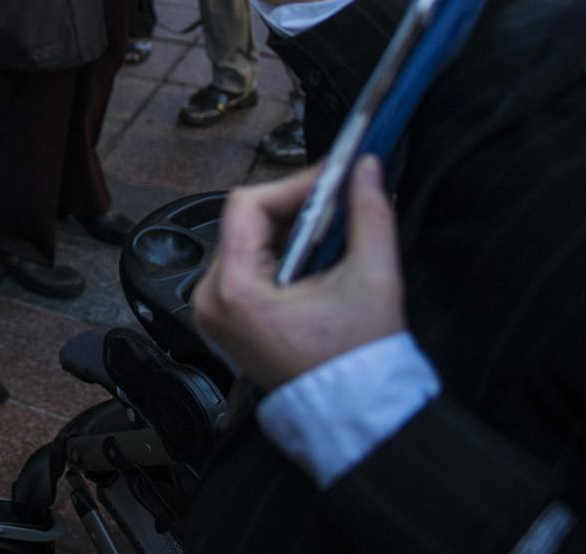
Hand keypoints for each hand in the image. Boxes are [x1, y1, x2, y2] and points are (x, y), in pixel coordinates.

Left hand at [194, 156, 406, 389]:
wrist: (355, 416)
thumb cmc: (358, 363)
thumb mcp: (374, 280)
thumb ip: (370, 216)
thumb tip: (366, 170)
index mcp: (234, 290)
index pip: (248, 206)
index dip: (294, 183)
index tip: (333, 173)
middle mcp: (212, 298)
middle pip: (246, 220)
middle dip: (297, 204)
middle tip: (340, 191)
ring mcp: (216, 309)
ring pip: (248, 239)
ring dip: (293, 225)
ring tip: (336, 219)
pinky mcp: (230, 316)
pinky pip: (249, 263)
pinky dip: (285, 249)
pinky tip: (320, 248)